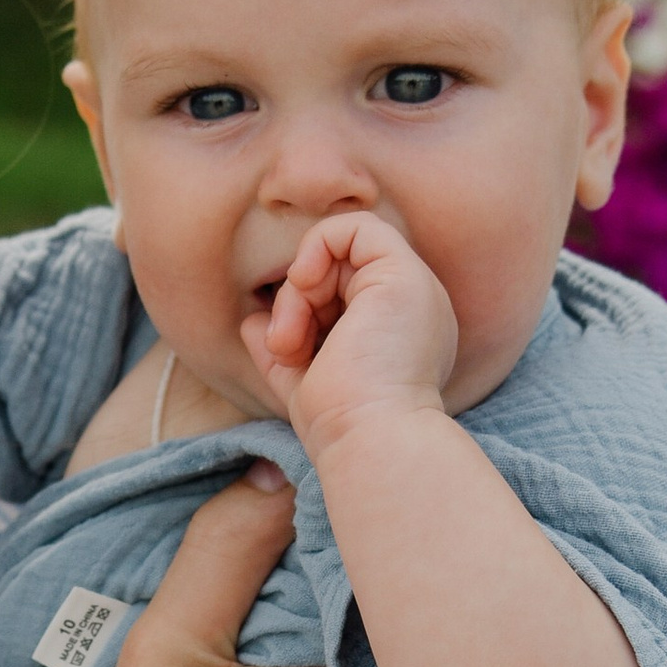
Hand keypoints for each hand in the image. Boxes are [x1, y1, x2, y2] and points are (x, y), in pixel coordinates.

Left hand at [240, 212, 455, 448]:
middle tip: (283, 344)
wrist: (370, 441)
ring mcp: (415, 289)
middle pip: (339, 271)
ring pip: (341, 251)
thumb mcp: (302, 381)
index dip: (305, 310)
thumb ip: (282, 347)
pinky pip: (356, 225)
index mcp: (398, 335)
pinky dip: (318, 244)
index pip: (342, 296)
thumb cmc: (341, 425)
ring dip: (298, 289)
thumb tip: (251, 322)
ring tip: (291, 336)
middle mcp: (414, 309)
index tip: (286, 349)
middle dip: (296, 301)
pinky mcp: (405, 274)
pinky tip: (303, 283)